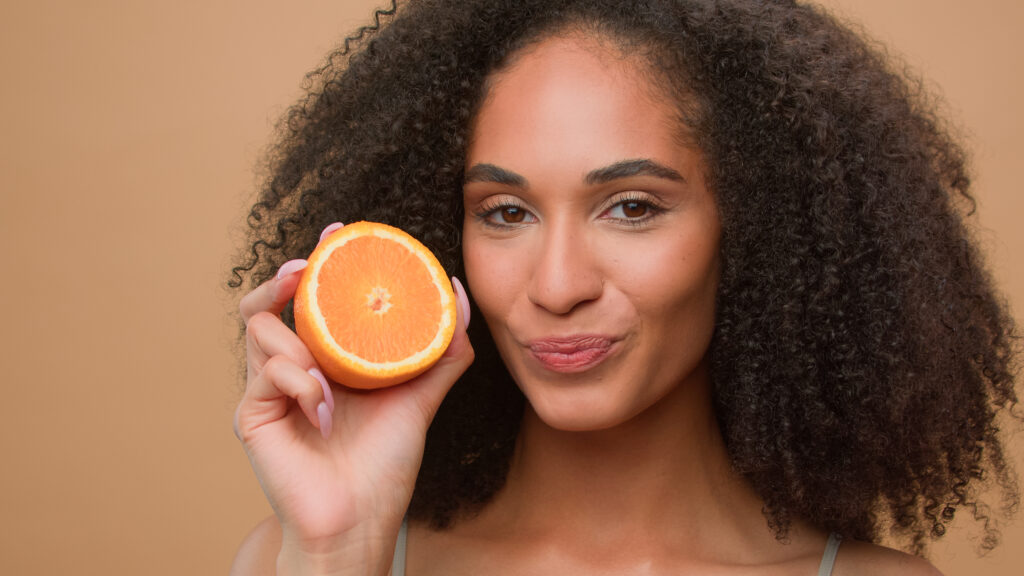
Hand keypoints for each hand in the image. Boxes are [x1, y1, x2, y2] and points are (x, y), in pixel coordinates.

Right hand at [233, 223, 474, 571]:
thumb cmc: (384, 463)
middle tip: (306, 265)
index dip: (319, 261)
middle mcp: (292, 367)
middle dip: (285, 275)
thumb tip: (456, 293)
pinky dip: (299, 383)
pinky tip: (323, 411)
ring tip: (327, 371)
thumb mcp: (420, 396)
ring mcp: (268, 390)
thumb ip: (442, 350)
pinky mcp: (252, 414)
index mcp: (327, 358)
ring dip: (297, 341)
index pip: (314, 299)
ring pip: (260, 329)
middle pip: (270, 302)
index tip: (339, 232)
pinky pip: (265, 375)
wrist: (358, 522)